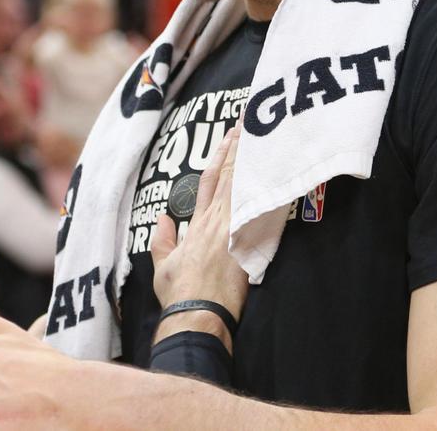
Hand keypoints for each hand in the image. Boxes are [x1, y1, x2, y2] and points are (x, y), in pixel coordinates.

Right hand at [151, 125, 247, 346]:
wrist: (197, 312)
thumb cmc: (180, 293)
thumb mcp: (163, 264)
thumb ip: (162, 240)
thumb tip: (162, 219)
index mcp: (196, 224)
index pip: (209, 181)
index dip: (219, 157)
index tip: (228, 137)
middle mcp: (215, 221)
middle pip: (229, 176)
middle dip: (238, 148)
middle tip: (248, 124)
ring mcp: (231, 229)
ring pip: (242, 185)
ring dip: (250, 160)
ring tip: (259, 137)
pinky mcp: (246, 241)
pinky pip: (257, 207)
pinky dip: (265, 187)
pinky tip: (274, 172)